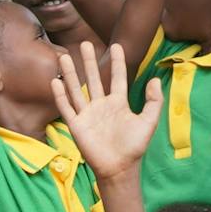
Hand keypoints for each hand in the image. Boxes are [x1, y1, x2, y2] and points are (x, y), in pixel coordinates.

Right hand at [51, 41, 155, 173]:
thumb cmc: (134, 147)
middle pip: (93, 79)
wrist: (120, 168)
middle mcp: (101, 105)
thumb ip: (154, 101)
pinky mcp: (77, 125)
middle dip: (89, 61)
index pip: (117, 78)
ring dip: (70, 74)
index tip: (117, 45)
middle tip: (85, 43)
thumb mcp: (149, 122)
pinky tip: (55, 81)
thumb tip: (155, 79)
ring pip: (76, 89)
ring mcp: (87, 114)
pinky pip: (66, 107)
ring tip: (64, 56)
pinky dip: (60, 95)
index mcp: (118, 103)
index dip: (117, 62)